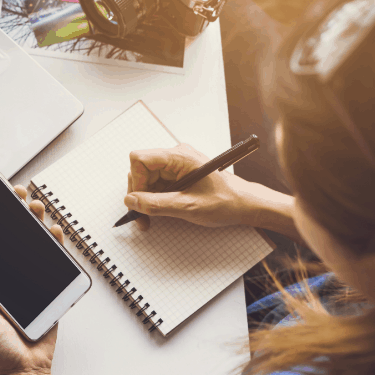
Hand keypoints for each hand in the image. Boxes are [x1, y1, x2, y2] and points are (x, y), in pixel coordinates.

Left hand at [0, 185, 64, 374]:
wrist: (25, 371)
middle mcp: (5, 277)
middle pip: (11, 237)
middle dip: (14, 213)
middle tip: (17, 194)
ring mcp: (28, 281)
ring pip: (32, 244)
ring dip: (35, 222)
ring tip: (35, 207)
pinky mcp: (48, 288)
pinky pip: (53, 261)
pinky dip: (55, 244)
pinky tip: (53, 232)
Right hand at [125, 143, 254, 230]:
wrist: (244, 204)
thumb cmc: (225, 201)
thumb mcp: (188, 207)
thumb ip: (156, 204)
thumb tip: (131, 201)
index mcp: (179, 157)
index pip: (140, 159)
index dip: (136, 181)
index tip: (140, 200)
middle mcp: (175, 157)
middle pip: (140, 170)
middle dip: (138, 194)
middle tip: (142, 216)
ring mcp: (175, 166)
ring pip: (146, 179)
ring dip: (145, 199)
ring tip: (151, 218)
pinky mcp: (177, 175)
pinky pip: (156, 184)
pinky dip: (153, 199)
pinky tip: (160, 212)